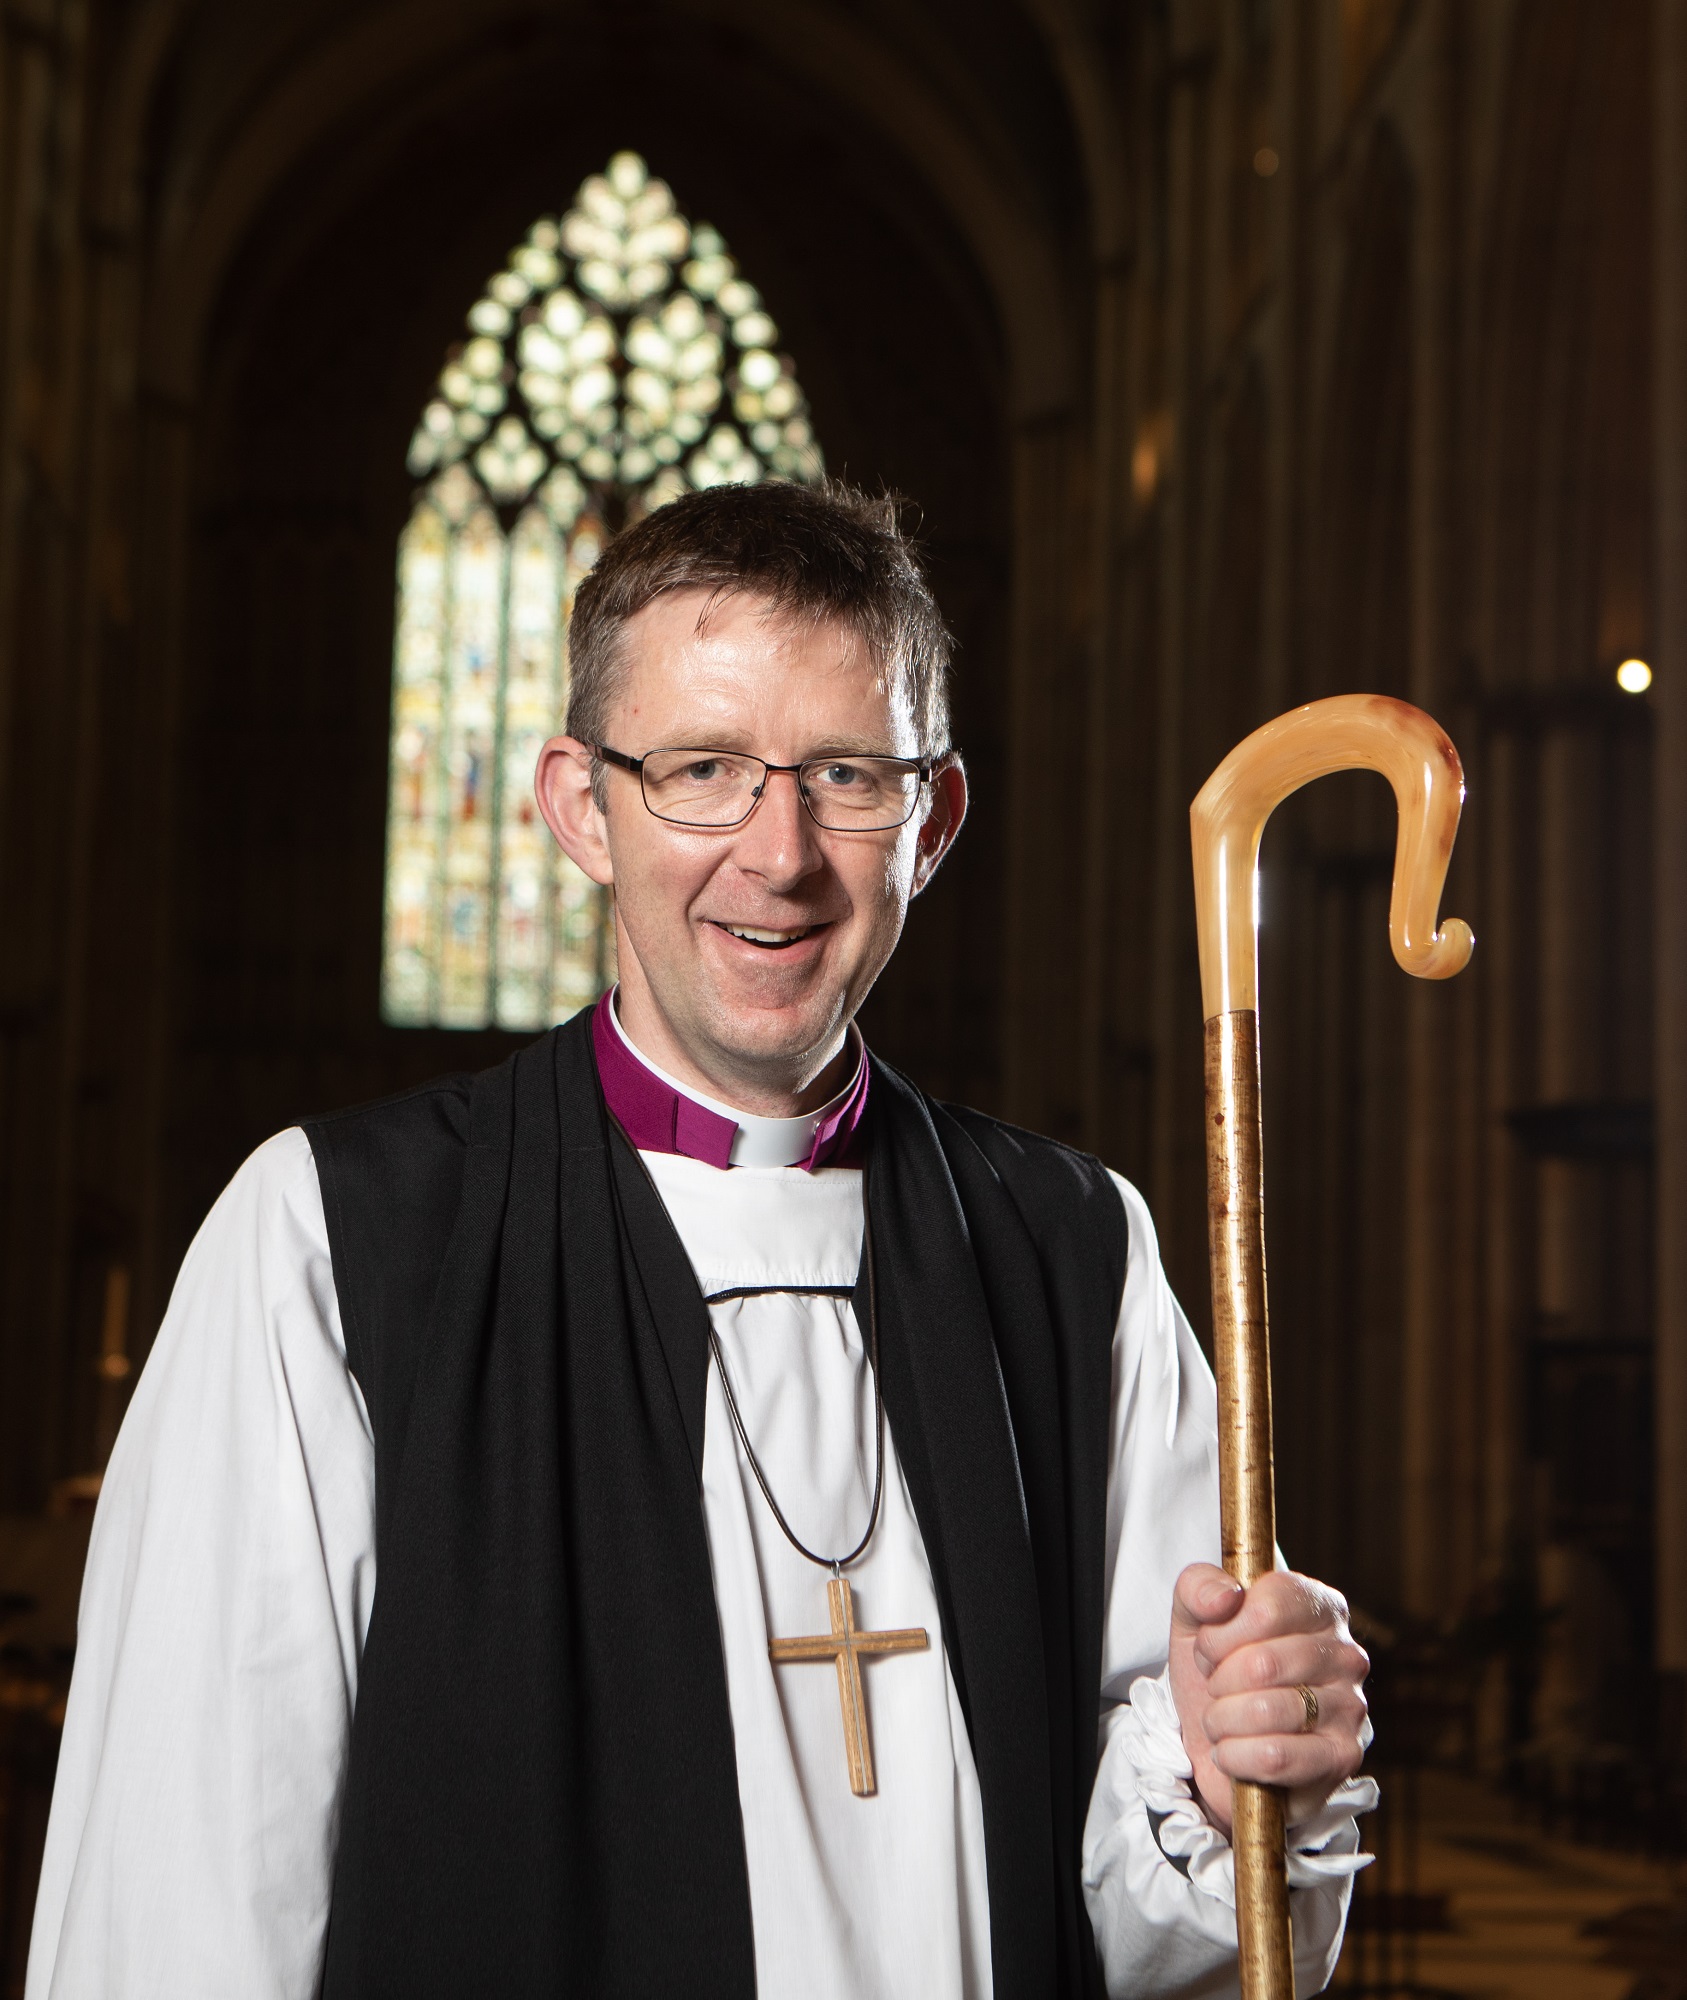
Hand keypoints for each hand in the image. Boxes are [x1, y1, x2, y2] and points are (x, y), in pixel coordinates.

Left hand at [1167, 1563, 1369, 1836]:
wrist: (1220, 1739)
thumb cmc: (1217, 1669)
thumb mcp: (1194, 1618)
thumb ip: (1198, 1589)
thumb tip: (1225, 1597)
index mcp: (1318, 1605)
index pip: (1268, 1606)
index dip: (1222, 1633)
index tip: (1211, 1648)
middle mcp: (1346, 1653)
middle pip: (1262, 1663)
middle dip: (1219, 1681)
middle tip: (1215, 1687)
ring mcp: (1351, 1706)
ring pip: (1266, 1711)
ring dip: (1222, 1720)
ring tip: (1221, 1720)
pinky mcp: (1343, 1756)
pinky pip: (1275, 1756)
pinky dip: (1236, 1756)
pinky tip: (1231, 1752)